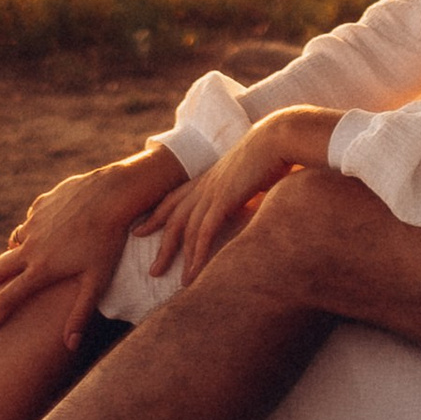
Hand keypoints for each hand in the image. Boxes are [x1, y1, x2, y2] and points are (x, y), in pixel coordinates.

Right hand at [0, 145, 182, 346]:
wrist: (112, 194)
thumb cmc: (108, 241)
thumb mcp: (97, 282)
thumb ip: (80, 314)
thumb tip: (70, 346)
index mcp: (42, 268)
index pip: (9, 299)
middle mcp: (32, 246)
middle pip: (0, 268)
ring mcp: (35, 222)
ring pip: (16, 241)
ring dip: (11, 253)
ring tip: (11, 260)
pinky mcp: (42, 204)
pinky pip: (31, 220)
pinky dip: (30, 230)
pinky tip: (38, 231)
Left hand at [140, 108, 339, 284]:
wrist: (278, 136)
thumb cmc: (273, 152)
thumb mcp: (252, 172)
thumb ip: (246, 187)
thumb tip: (253, 200)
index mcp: (210, 176)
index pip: (175, 198)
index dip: (158, 216)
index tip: (142, 230)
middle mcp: (205, 184)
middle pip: (174, 218)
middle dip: (162, 245)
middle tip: (153, 270)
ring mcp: (212, 191)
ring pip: (186, 229)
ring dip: (180, 258)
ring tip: (180, 283)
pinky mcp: (224, 199)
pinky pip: (204, 232)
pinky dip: (198, 255)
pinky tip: (195, 273)